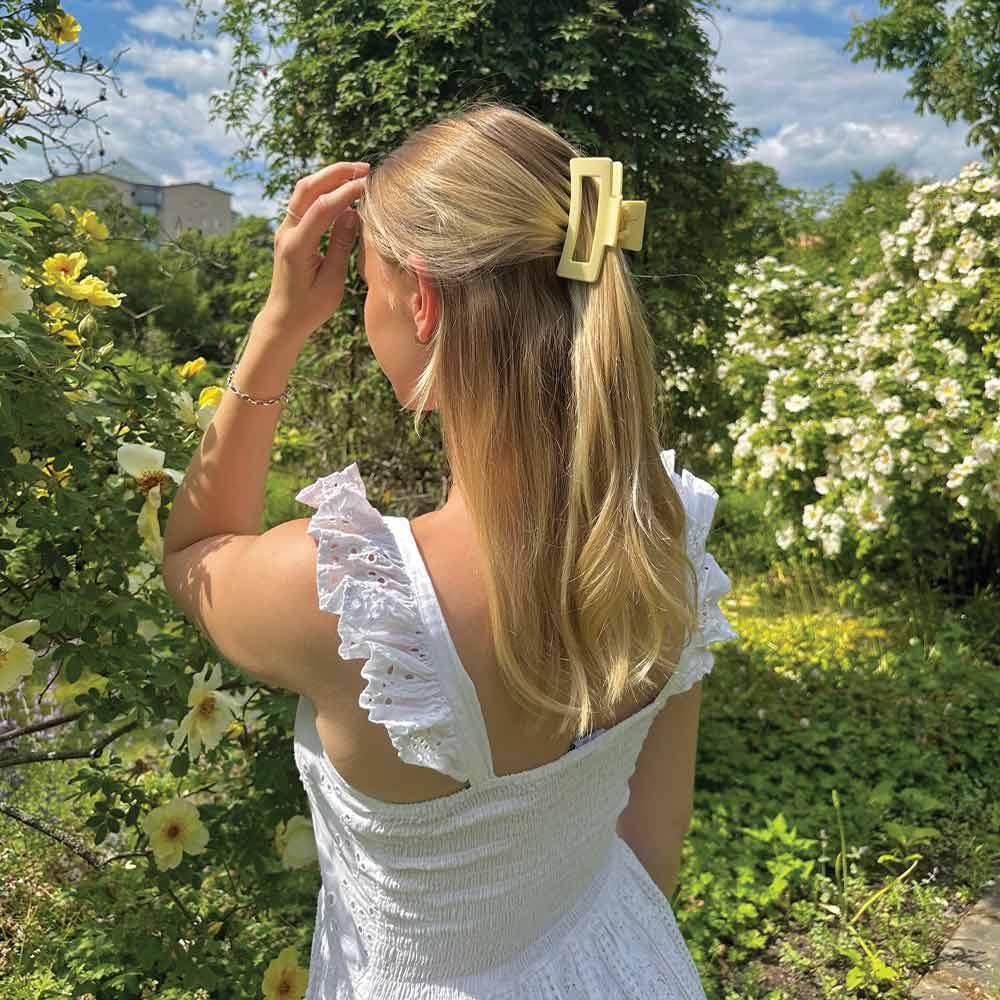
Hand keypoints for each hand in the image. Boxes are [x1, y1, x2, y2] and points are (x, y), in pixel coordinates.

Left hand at [258, 160, 369, 341]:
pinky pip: (306, 202)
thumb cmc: (310, 308)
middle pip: (308, 188)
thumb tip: (352, 213)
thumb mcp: (332, 281)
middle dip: (336, 173)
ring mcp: (285, 229)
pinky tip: (344, 190)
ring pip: (304, 191)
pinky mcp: (290, 231)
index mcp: (296, 246)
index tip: (369, 184)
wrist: (283, 319)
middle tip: (365, 168)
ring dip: (330, 178)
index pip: (322, 208)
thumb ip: (341, 246)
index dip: (346, 192)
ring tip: (357, 174)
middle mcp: (286, 232)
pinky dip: (325, 190)